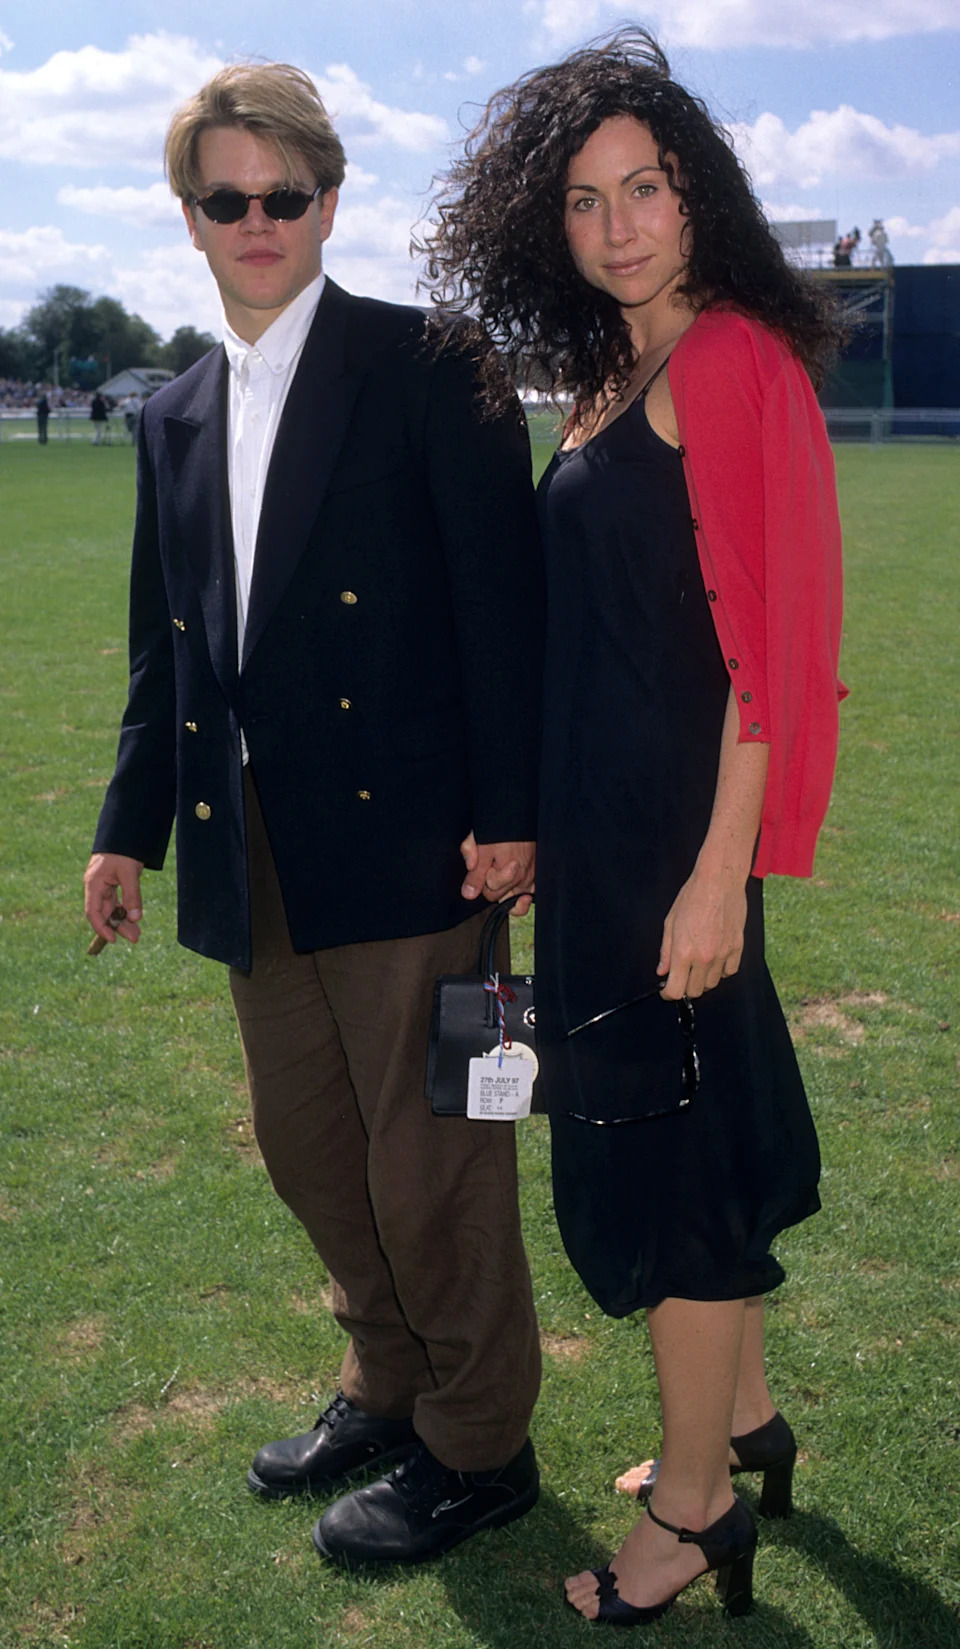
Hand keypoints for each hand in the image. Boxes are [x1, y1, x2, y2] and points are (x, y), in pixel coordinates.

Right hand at [84, 853, 144, 945]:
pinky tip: (134, 918)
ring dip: (123, 921)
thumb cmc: (124, 850)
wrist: (125, 832)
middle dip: (119, 927)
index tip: (114, 940)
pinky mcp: (112, 883)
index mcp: (94, 884)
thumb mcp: (130, 873)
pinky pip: (116, 901)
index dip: (102, 928)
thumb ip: (132, 896)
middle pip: (105, 913)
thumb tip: (135, 918)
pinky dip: (125, 910)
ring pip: (112, 908)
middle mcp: (96, 886)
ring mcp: (103, 885)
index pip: (93, 912)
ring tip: (137, 933)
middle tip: (135, 938)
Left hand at [460, 832, 534, 913]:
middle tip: (490, 863)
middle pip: (501, 896)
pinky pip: (531, 891)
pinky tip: (516, 884)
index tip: (482, 863)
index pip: (490, 893)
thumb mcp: (479, 845)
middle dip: (492, 884)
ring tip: (501, 869)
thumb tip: (469, 894)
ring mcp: (532, 875)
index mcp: (508, 872)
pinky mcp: (538, 871)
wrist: (518, 809)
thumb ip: (474, 872)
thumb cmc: (498, 826)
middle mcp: (523, 877)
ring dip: (506, 888)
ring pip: (516, 897)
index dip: (481, 879)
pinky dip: (523, 892)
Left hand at [657, 867, 746, 999]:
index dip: (668, 995)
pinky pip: (730, 971)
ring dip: (703, 979)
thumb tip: (663, 971)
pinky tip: (715, 959)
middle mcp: (704, 957)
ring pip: (713, 983)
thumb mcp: (670, 923)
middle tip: (682, 976)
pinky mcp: (737, 948)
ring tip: (698, 965)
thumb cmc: (692, 897)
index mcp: (683, 952)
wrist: (719, 881)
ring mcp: (723, 954)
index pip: (676, 990)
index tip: (666, 991)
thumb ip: (666, 952)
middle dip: (685, 988)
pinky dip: (722, 971)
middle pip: (695, 991)